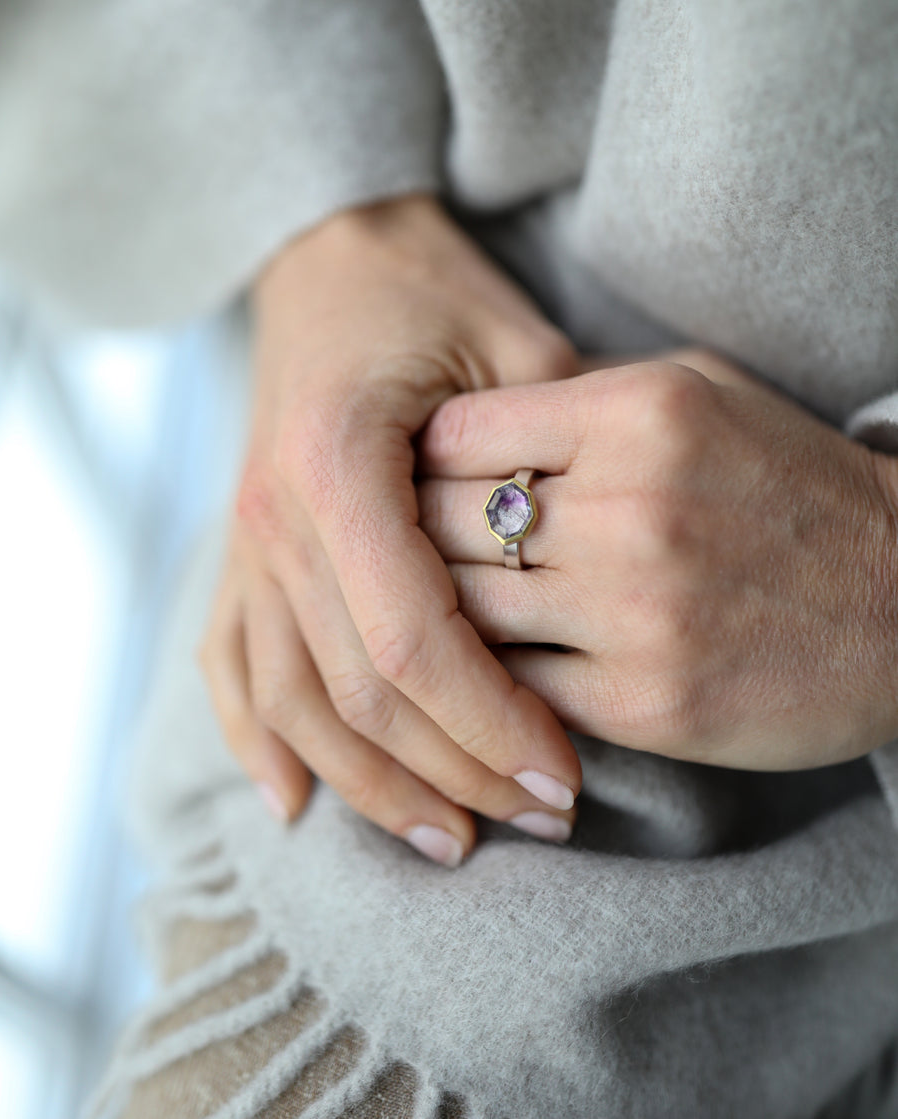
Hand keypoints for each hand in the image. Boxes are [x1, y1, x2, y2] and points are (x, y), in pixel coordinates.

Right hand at [200, 195, 581, 864]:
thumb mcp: (515, 347)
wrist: (332, 261)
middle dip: (451, 771)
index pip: (409, 638)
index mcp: (339, 462)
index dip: (488, 722)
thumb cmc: (432, 295)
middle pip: (355, 690)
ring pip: (295, 701)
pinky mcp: (244, 555)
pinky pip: (234, 668)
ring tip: (452, 840)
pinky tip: (297, 804)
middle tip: (538, 818)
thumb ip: (550, 455)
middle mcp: (275, 515)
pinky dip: (261, 743)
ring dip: (371, 785)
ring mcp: (247, 540)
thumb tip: (610, 576)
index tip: (562, 777)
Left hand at [418, 349, 897, 769]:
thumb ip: (585, 398)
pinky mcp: (644, 701)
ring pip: (462, 614)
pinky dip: (491, 680)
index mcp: (636, 412)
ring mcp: (634, 610)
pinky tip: (491, 669)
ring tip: (432, 614)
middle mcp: (628, 506)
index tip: (416, 484)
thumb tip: (469, 422)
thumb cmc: (792, 485)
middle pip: (438, 523)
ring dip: (440, 617)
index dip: (418, 460)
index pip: (452, 431)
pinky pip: (512, 688)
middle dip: (408, 541)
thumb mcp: (702, 397)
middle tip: (398, 555)